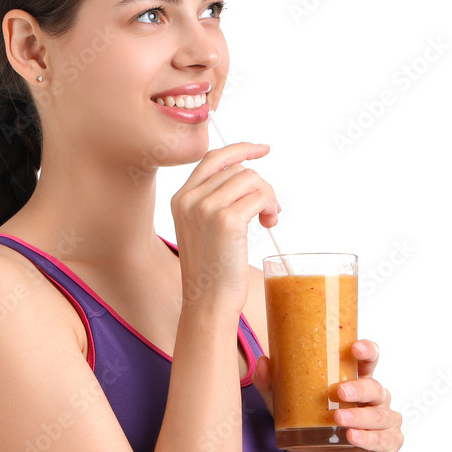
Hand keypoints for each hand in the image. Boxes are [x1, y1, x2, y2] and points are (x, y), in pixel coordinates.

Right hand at [171, 143, 279, 314]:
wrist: (208, 302)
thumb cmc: (212, 272)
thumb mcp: (205, 230)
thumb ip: (215, 201)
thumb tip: (248, 175)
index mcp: (180, 199)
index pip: (212, 158)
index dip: (241, 149)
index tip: (263, 149)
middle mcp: (189, 199)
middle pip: (237, 169)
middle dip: (261, 187)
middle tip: (268, 213)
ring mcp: (206, 208)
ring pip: (252, 179)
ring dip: (268, 197)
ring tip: (268, 220)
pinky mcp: (226, 220)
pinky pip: (259, 196)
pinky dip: (270, 207)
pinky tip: (268, 223)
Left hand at [252, 339, 403, 451]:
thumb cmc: (308, 438)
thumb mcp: (287, 412)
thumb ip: (274, 389)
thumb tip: (262, 362)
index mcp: (355, 385)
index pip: (367, 362)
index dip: (367, 351)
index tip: (356, 347)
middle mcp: (374, 402)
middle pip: (375, 387)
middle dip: (360, 387)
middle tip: (339, 391)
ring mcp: (383, 424)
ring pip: (379, 414)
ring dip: (360, 415)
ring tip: (338, 418)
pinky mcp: (386, 446)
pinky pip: (382, 440)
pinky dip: (368, 437)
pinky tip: (352, 437)